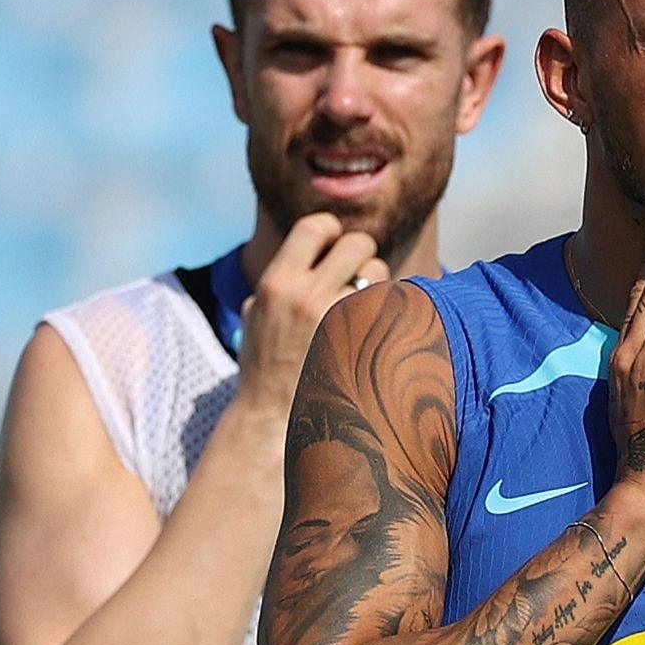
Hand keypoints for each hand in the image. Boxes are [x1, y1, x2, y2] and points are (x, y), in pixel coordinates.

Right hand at [235, 212, 390, 414]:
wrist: (271, 418)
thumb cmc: (263, 365)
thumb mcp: (256, 313)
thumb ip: (281, 279)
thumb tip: (307, 250)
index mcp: (277, 282)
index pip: (315, 226)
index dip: (330, 229)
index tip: (333, 243)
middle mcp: (307, 295)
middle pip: (357, 243)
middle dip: (361, 253)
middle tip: (356, 272)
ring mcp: (336, 320)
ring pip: (379, 274)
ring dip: (376, 283)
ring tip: (361, 305)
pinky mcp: (360, 342)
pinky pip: (388, 307)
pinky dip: (385, 310)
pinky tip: (374, 326)